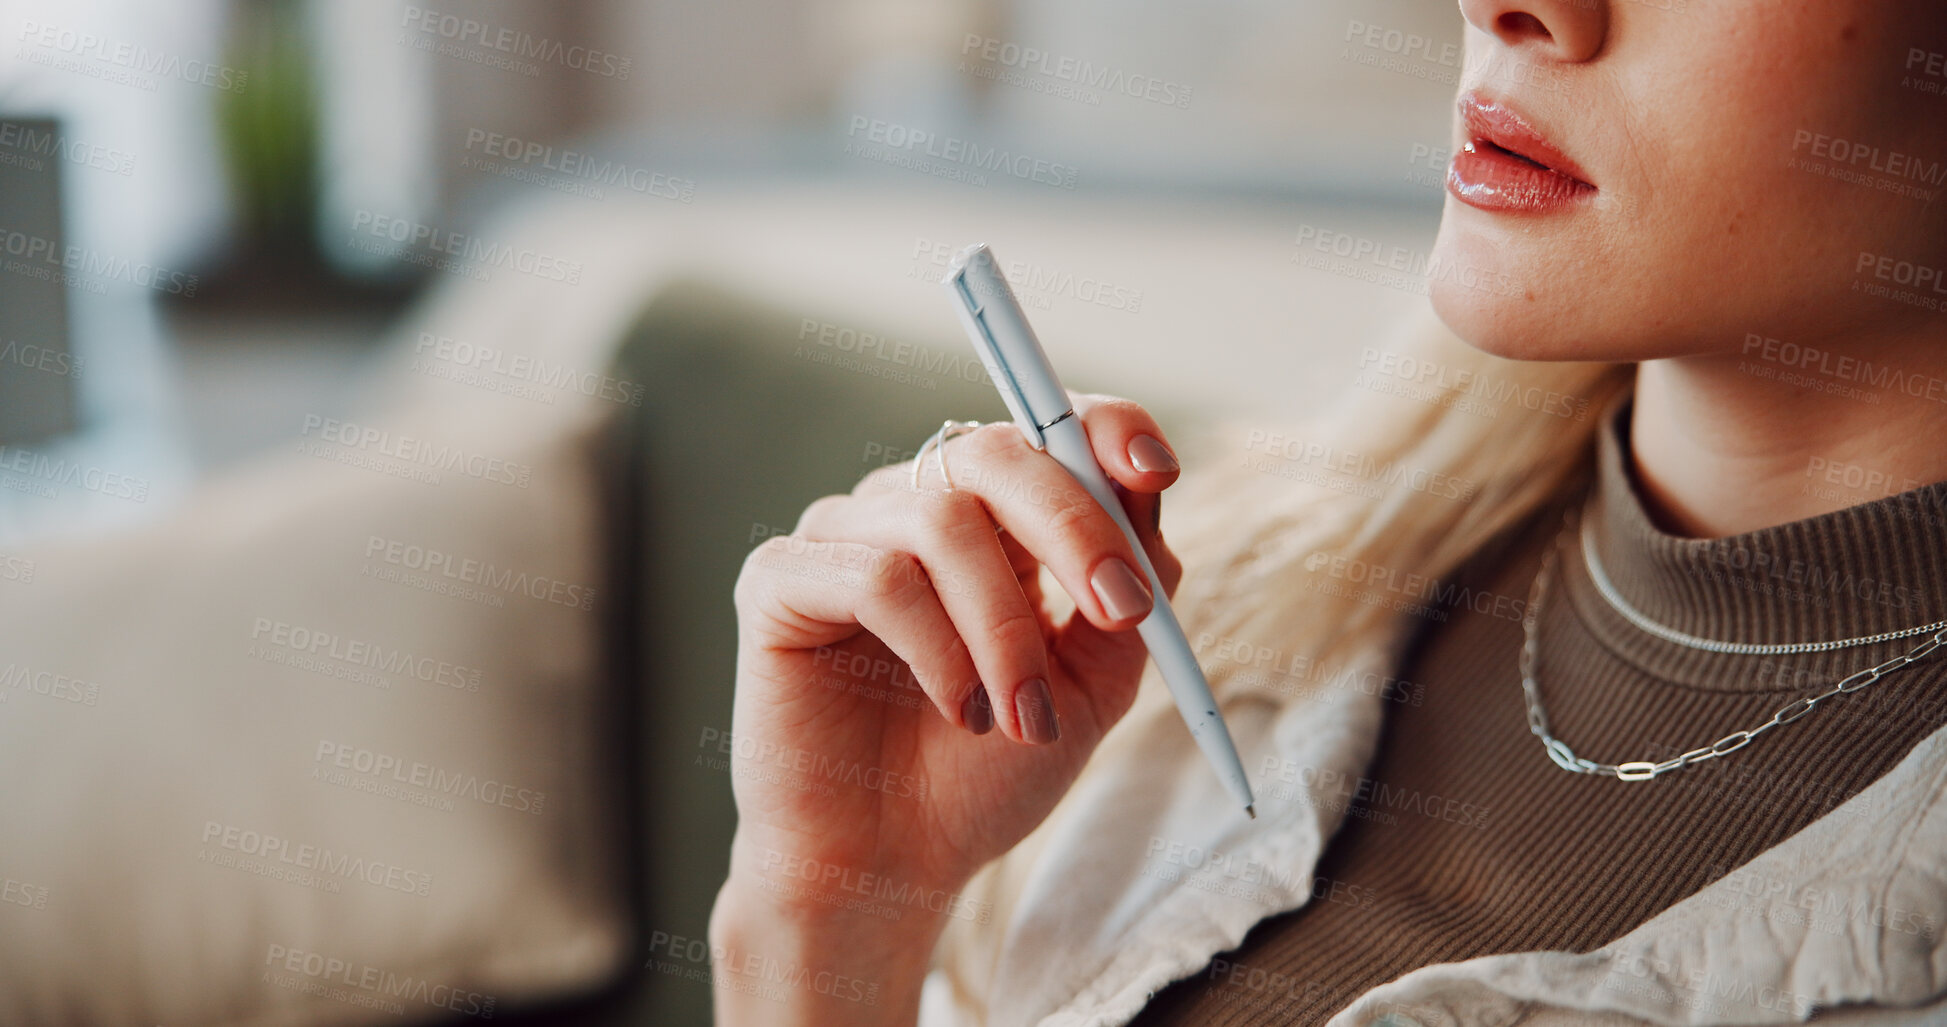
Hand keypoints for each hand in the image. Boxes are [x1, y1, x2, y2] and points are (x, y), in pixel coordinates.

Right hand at [713, 392, 1182, 1022]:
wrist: (889, 866)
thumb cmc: (982, 772)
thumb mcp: (1091, 682)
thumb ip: (1126, 586)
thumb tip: (1151, 490)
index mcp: (988, 517)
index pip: (1042, 427)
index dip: (1101, 426)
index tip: (1159, 469)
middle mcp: (910, 507)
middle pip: (994, 453)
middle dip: (1075, 526)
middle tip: (1122, 609)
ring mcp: (840, 537)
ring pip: (941, 523)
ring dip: (1006, 626)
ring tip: (1023, 715)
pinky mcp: (778, 581)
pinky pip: (874, 576)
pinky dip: (937, 647)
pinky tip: (958, 710)